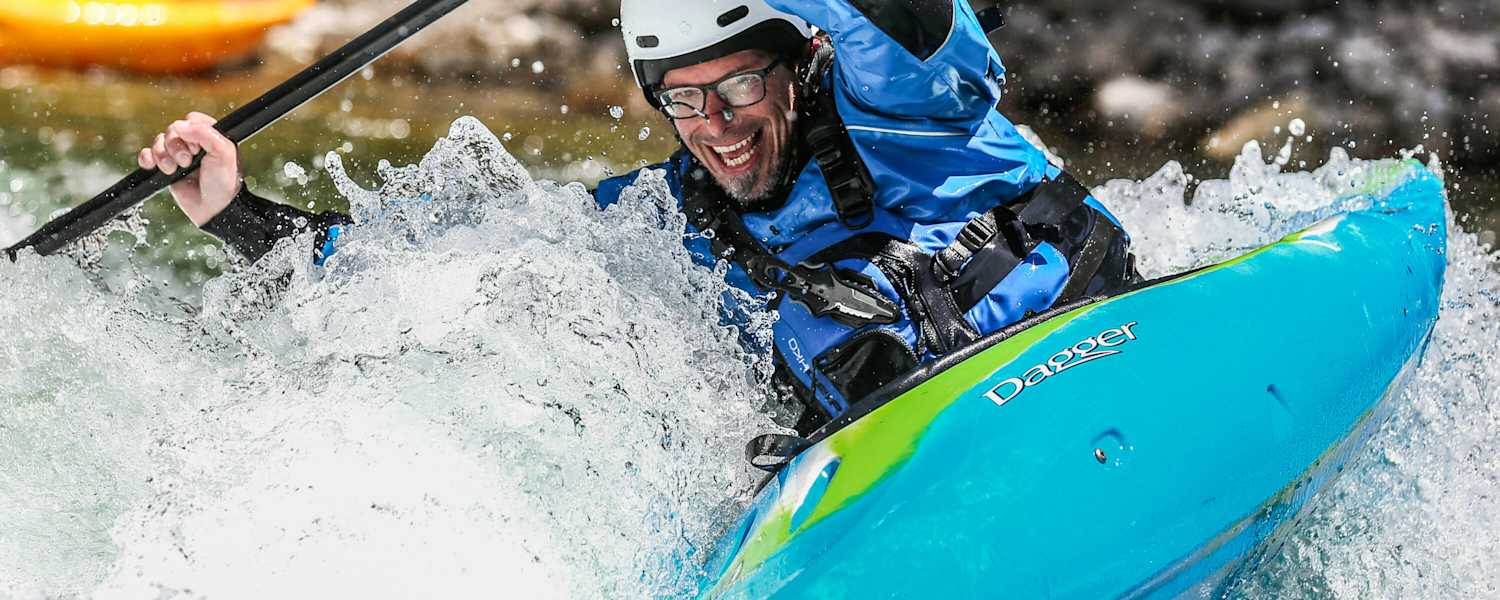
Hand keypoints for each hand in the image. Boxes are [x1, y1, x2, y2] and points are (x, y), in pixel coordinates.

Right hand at [137, 112, 241, 226]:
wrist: (214, 209)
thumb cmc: (223, 183)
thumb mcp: (224, 153)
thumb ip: (205, 134)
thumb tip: (180, 125)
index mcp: (209, 136)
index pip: (191, 120)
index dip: (190, 132)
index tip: (197, 148)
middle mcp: (193, 144)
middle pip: (171, 131)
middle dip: (175, 147)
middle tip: (187, 162)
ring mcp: (178, 156)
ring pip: (159, 142)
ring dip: (162, 155)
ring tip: (173, 169)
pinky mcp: (165, 168)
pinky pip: (147, 155)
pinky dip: (147, 158)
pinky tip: (152, 166)